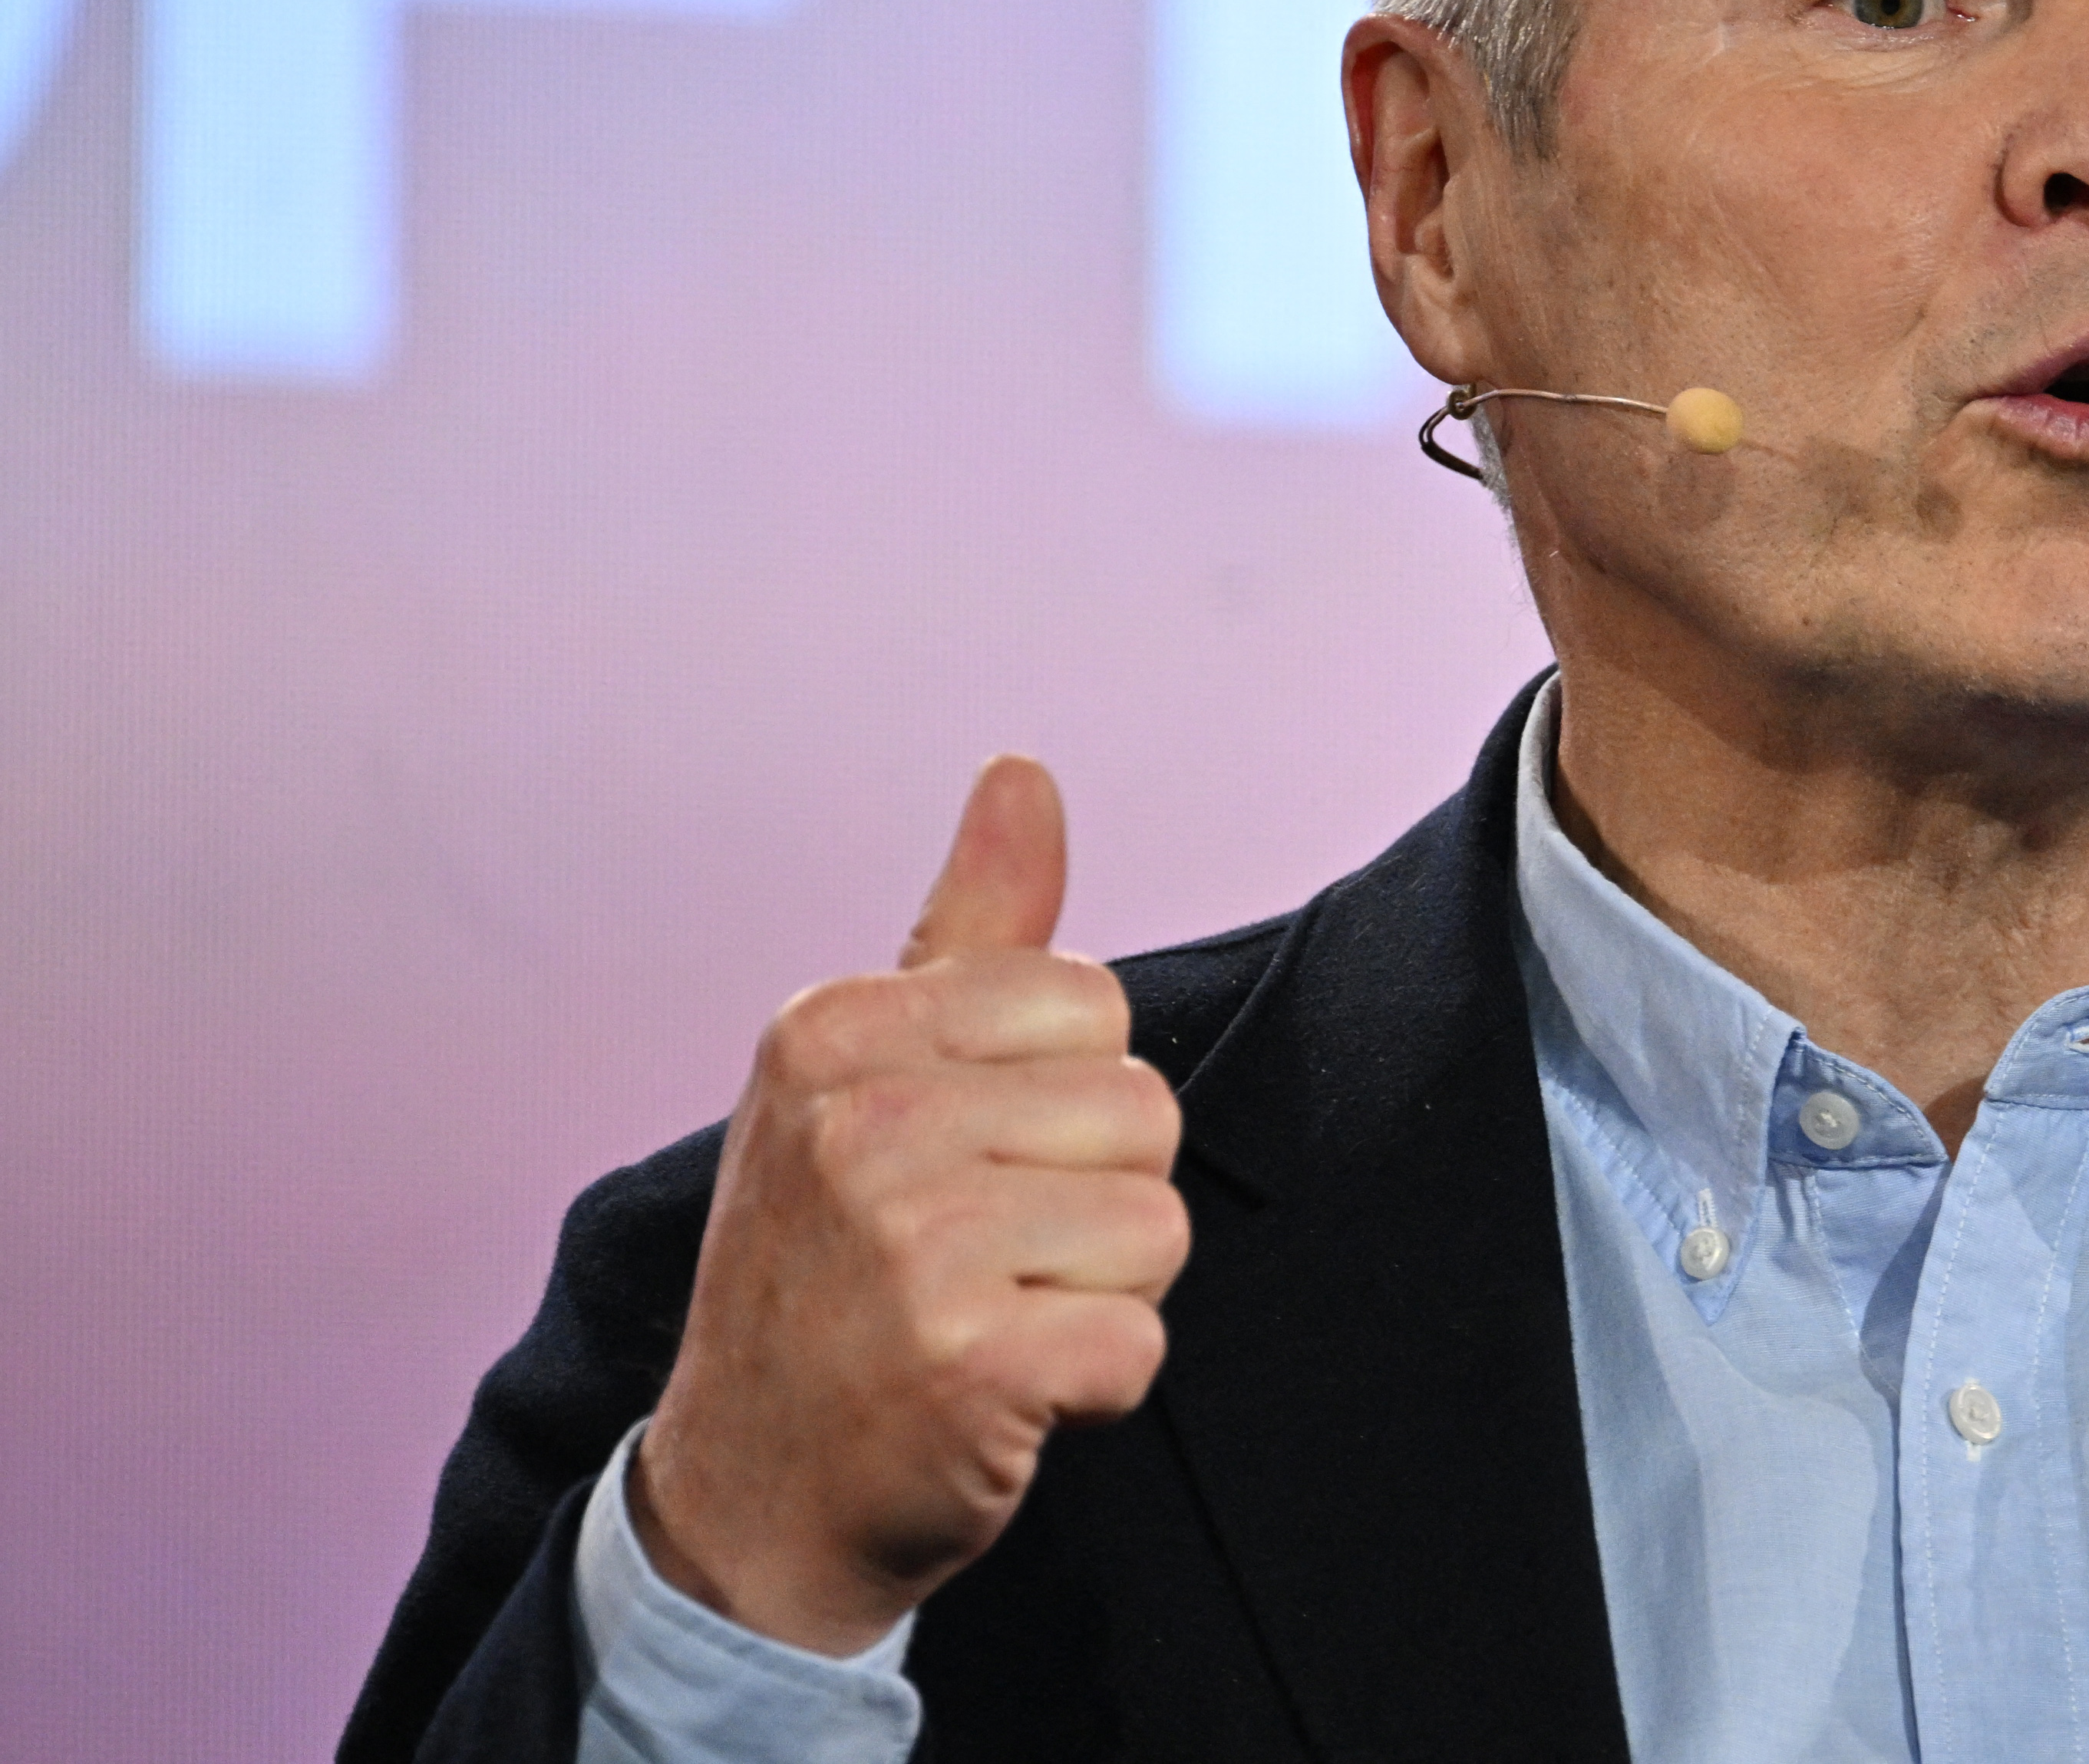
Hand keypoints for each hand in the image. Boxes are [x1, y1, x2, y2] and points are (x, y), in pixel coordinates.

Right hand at [629, 758, 1189, 1654]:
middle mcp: (860, 1122)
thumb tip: (1023, 772)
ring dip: (1101, 1295)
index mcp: (833, 1029)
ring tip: (991, 1322)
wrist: (747, 1500)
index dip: (1062, 1098)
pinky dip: (1096, 1386)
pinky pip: (1141, 1341)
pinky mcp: (968, 1365)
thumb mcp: (866, 1078)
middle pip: (1141, 1110)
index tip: (965, 1164)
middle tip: (981, 1261)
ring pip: (1158, 1224)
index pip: (1092, 1003)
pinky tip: (1001, 1399)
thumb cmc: (830, 1271)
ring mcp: (909, 1243)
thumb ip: (968, 927)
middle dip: (1094, 1197)